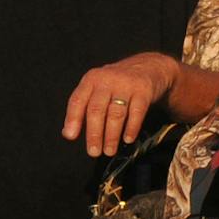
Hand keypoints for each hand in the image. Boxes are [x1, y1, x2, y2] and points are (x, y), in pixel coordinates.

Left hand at [62, 52, 178, 155]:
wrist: (149, 67)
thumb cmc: (118, 84)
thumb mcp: (98, 88)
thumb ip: (84, 107)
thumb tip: (68, 133)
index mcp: (91, 80)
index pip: (78, 100)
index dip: (73, 119)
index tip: (70, 136)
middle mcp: (107, 80)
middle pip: (97, 109)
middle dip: (94, 133)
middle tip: (93, 152)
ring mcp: (126, 84)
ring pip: (116, 113)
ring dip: (112, 135)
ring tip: (109, 151)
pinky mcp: (143, 91)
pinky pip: (136, 112)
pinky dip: (131, 128)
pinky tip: (127, 139)